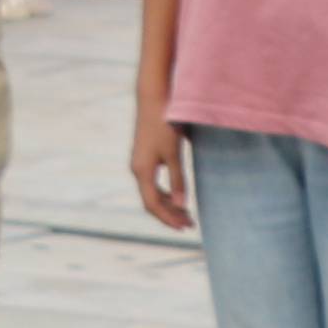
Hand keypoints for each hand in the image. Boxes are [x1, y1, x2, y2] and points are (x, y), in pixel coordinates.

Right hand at [131, 110, 190, 232]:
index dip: (168, 218)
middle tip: (190, 224)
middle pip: (151, 201)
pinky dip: (165, 193)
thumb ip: (178, 180)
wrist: (153, 100)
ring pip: (152, 193)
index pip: (152, 204)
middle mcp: (137, 169)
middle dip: (170, 215)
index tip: (185, 227)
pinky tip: (177, 196)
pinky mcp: (144, 157)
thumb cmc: (165, 125)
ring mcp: (139, 163)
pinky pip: (152, 183)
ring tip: (187, 213)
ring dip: (168, 205)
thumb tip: (182, 205)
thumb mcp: (174, 153)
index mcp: (142, 171)